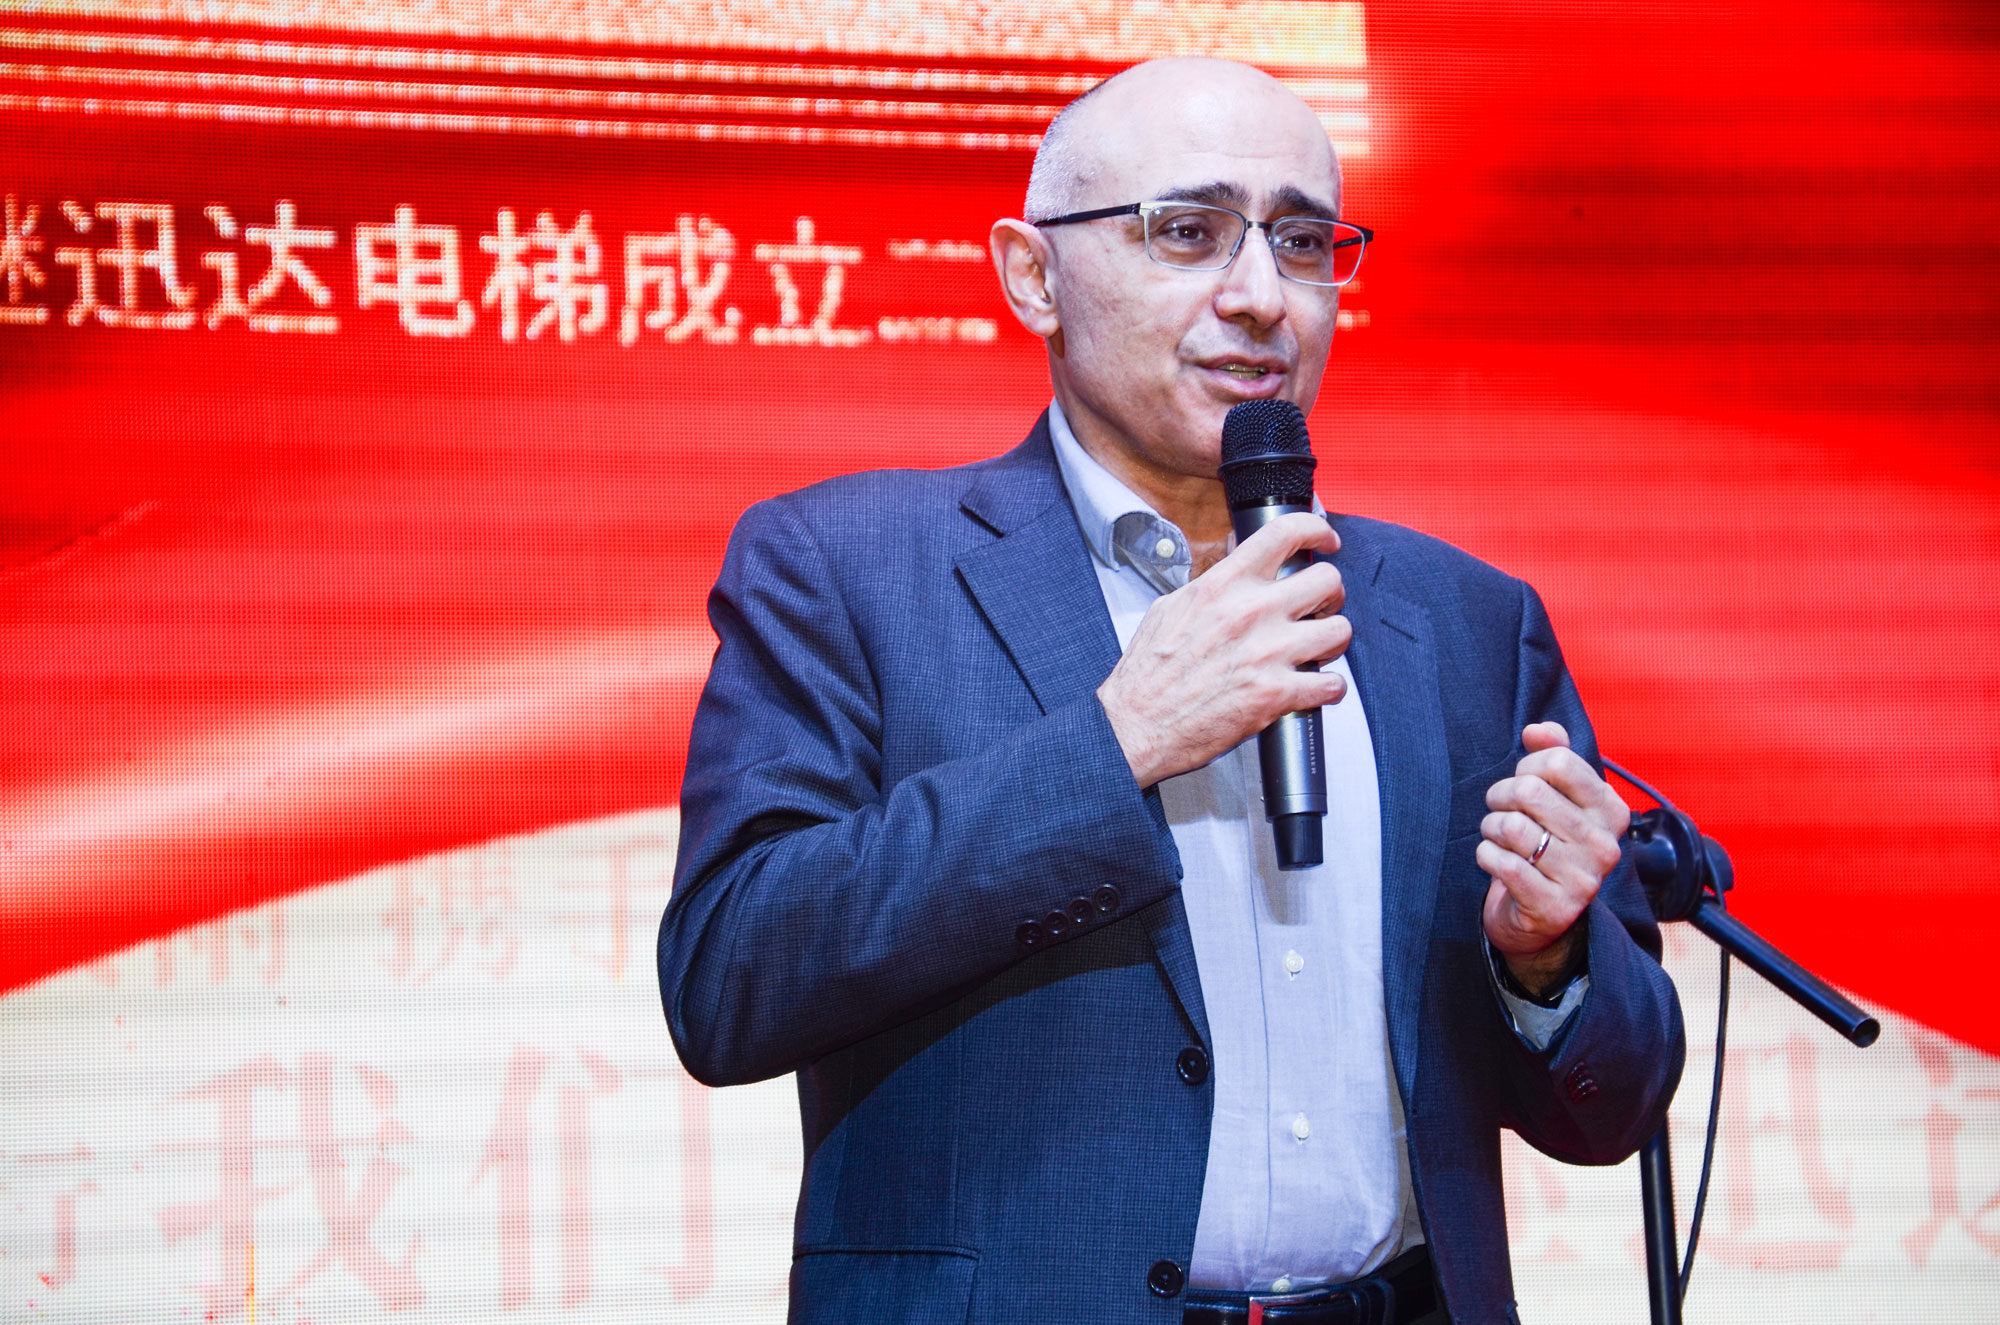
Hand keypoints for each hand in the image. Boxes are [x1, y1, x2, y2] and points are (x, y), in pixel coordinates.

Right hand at [1097, 512, 1348, 787]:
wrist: (1135, 725)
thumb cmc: (1147, 675)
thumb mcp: (1171, 608)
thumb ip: (1211, 583)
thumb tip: (1234, 560)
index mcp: (1223, 586)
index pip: (1285, 534)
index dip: (1317, 531)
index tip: (1325, 542)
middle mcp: (1249, 613)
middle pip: (1327, 581)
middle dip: (1330, 595)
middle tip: (1320, 607)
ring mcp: (1266, 654)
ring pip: (1339, 630)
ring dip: (1333, 641)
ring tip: (1318, 650)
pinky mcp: (1275, 695)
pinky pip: (1332, 684)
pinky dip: (1329, 688)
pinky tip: (1315, 688)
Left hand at [1478, 722, 1629, 994]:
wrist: (1540, 916)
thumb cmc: (1546, 844)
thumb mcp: (1556, 797)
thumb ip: (1552, 755)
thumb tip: (1538, 730)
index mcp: (1611, 812)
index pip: (1559, 762)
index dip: (1527, 767)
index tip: (1524, 783)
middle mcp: (1605, 846)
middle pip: (1530, 792)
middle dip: (1500, 797)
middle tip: (1499, 810)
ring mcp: (1583, 880)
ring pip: (1512, 828)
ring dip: (1491, 828)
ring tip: (1497, 837)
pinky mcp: (1553, 908)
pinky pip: (1501, 863)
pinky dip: (1486, 856)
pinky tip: (1494, 860)